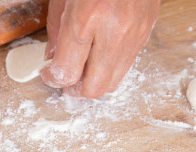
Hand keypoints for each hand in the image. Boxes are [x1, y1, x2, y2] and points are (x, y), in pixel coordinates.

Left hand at [41, 0, 159, 97]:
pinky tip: (100, 52)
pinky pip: (127, 64)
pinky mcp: (147, 31)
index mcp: (87, 17)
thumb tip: (52, 59)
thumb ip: (56, 29)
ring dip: (95, 80)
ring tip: (83, 67)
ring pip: (114, 81)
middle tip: (66, 79)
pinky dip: (110, 66)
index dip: (53, 79)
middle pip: (94, 87)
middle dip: (76, 89)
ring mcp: (134, 33)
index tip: (49, 74)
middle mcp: (114, 30)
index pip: (67, 72)